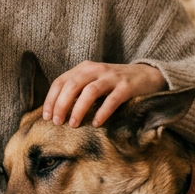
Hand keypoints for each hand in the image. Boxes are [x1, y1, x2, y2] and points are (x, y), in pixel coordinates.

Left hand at [43, 62, 167, 127]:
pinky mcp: (127, 87)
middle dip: (61, 105)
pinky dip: (102, 112)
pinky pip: (112, 99)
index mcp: (84, 68)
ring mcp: (112, 77)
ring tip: (73, 124)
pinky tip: (97, 123)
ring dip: (79, 108)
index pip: (60, 81)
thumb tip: (56, 113)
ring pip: (90, 91)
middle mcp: (96, 69)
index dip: (51, 99)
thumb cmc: (114, 84)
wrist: (147, 76)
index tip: (47, 117)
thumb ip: (77, 92)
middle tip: (57, 123)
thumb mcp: (93, 82)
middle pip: (72, 85)